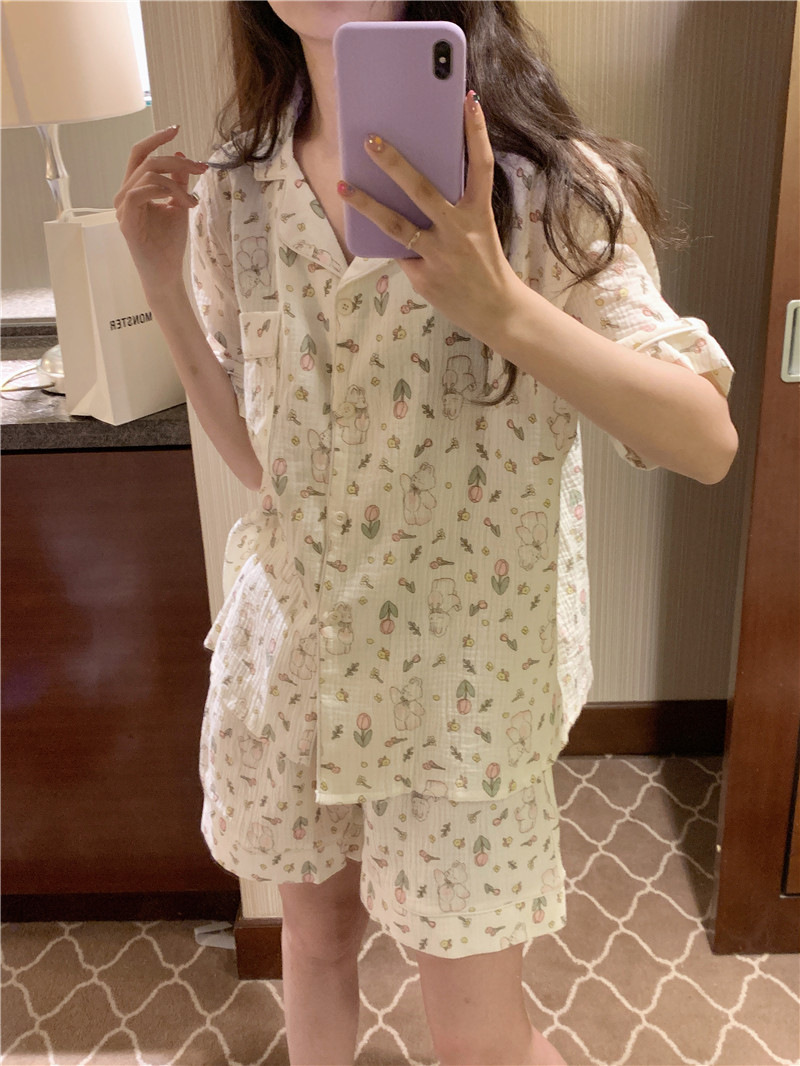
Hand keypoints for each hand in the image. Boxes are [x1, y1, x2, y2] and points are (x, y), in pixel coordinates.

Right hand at [114, 125, 207, 296]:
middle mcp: (124, 194)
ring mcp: (122, 206)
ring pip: (148, 174)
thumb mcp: (179, 205)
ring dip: (177, 184)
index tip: (176, 128)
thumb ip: (178, 181)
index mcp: (134, 188)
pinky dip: (164, 192)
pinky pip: (140, 191)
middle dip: (177, 160)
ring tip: (193, 203)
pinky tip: (181, 205)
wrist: (166, 272)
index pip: (140, 154)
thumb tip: (181, 154)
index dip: (156, 138)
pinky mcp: (126, 219)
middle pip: (146, 159)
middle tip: (201, 168)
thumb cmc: (169, 243)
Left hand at [336, 90, 524, 347]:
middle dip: (394, 163)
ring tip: (344, 186)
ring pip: (396, 225)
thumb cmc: (483, 263)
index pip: (480, 166)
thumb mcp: (478, 229)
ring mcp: (439, 255)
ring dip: (367, 204)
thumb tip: (409, 186)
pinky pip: (397, 252)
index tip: (469, 101)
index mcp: (478, 213)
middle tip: (370, 140)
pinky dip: (384, 241)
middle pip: (422, 190)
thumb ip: (452, 208)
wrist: (495, 310)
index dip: (476, 132)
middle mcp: (459, 231)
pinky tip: (364, 226)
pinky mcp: (423, 276)